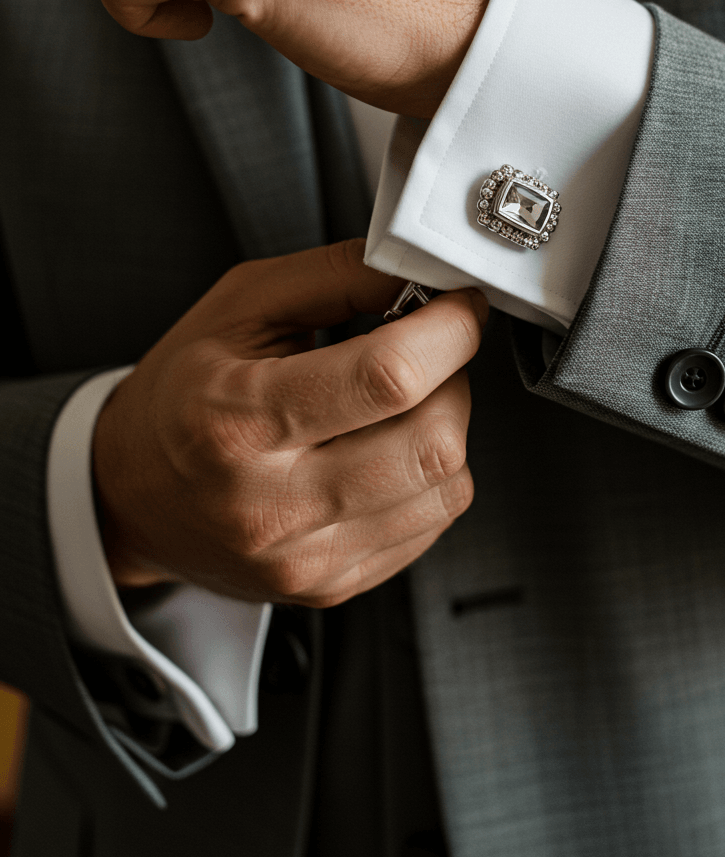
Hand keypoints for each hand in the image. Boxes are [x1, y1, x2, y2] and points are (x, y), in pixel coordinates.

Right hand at [92, 239, 486, 604]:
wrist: (132, 496)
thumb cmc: (184, 392)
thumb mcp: (241, 305)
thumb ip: (337, 275)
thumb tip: (424, 271)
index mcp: (237, 420)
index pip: (386, 379)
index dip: (448, 331)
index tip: (459, 305)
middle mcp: (271, 503)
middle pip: (433, 442)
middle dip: (453, 378)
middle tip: (427, 353)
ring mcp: (305, 557)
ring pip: (446, 486)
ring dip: (447, 427)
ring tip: (400, 403)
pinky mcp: (332, 585)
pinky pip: (433, 523)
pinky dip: (431, 476)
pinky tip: (385, 450)